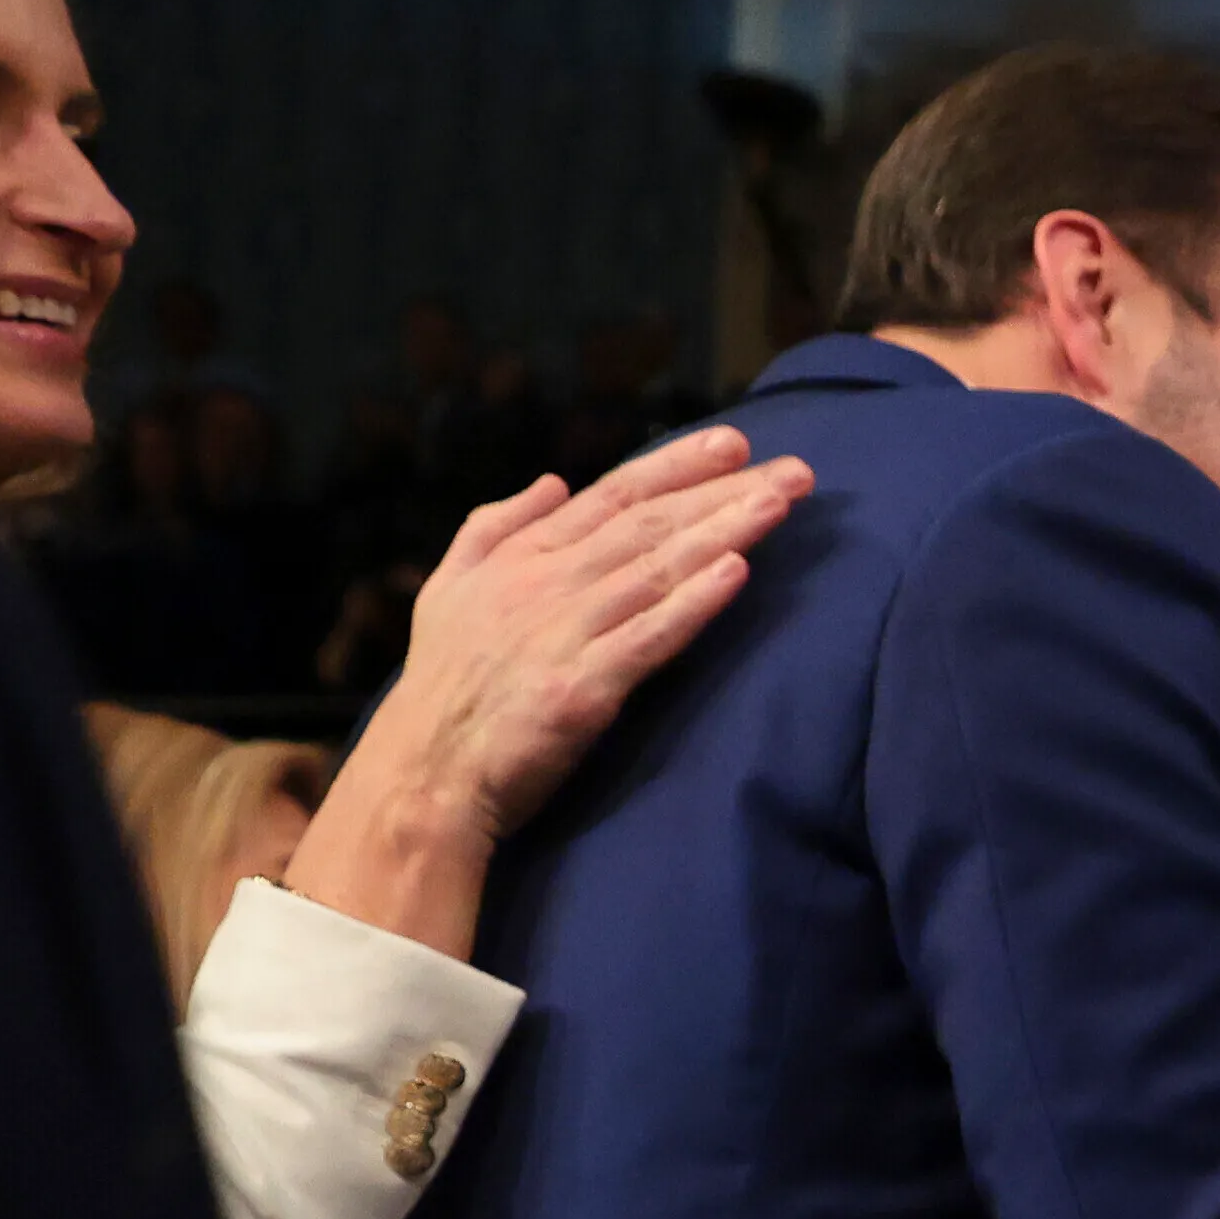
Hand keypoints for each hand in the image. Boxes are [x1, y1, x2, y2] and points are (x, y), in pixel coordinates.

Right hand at [287, 430, 816, 955]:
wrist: (424, 773)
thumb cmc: (444, 687)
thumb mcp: (449, 587)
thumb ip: (494, 526)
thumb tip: (552, 480)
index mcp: (523, 558)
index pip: (613, 495)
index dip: (677, 466)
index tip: (734, 445)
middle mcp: (547, 584)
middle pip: (649, 524)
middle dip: (723, 492)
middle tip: (795, 472)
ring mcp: (564, 634)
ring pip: (656, 569)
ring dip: (724, 532)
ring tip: (780, 504)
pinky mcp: (581, 690)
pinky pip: (648, 637)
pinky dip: (692, 603)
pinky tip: (737, 573)